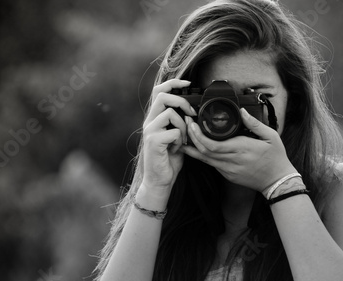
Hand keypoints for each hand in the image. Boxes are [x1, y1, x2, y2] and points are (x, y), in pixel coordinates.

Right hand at [141, 79, 196, 196]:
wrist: (160, 181)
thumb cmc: (169, 160)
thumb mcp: (177, 137)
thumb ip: (180, 123)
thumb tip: (193, 111)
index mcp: (155, 118)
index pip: (159, 91)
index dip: (173, 83)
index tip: (188, 83)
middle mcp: (149, 122)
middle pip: (162, 96)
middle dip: (181, 101)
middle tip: (191, 114)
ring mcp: (150, 131)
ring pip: (169, 113)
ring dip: (182, 125)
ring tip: (183, 139)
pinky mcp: (153, 141)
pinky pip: (173, 131)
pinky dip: (180, 140)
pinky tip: (178, 149)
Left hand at [181, 108, 296, 196]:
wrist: (277, 181)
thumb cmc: (275, 158)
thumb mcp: (271, 136)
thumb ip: (255, 123)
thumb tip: (242, 111)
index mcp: (242, 148)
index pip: (213, 145)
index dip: (199, 135)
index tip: (192, 124)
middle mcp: (232, 160)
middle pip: (204, 151)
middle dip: (192, 137)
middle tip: (185, 125)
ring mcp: (228, 170)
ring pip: (204, 159)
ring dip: (192, 148)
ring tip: (184, 136)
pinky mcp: (227, 175)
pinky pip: (211, 164)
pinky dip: (201, 155)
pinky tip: (196, 148)